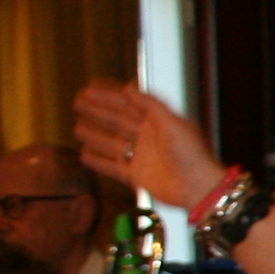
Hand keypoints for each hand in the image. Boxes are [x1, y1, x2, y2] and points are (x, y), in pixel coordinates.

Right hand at [75, 84, 227, 212]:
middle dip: (97, 111)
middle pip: (117, 121)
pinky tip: (84, 155)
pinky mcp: (136, 176)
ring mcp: (141, 157)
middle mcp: (148, 137)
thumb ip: (150, 104)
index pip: (129, 103)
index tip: (91, 86)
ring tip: (77, 128)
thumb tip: (130, 86)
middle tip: (78, 101)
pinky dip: (98, 162)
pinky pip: (112, 167)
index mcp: (158, 122)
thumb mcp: (171, 123)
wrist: (197, 187)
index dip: (110, 94)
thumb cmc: (191, 154)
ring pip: (112, 143)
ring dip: (95, 135)